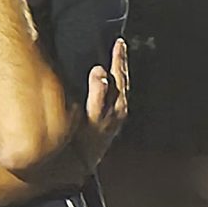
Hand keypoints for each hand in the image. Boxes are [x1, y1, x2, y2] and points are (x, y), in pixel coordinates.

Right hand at [78, 40, 128, 168]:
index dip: (119, 59)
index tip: (118, 43)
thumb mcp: (91, 116)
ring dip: (120, 71)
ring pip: (122, 88)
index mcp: (117, 105)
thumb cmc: (85, 139)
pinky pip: (116, 95)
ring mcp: (116, 115)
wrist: (83, 163)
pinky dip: (115, 83)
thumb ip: (97, 94)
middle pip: (123, 80)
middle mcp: (120, 109)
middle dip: (121, 62)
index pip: (120, 76)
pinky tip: (109, 81)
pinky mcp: (110, 120)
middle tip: (119, 44)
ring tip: (117, 57)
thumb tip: (101, 71)